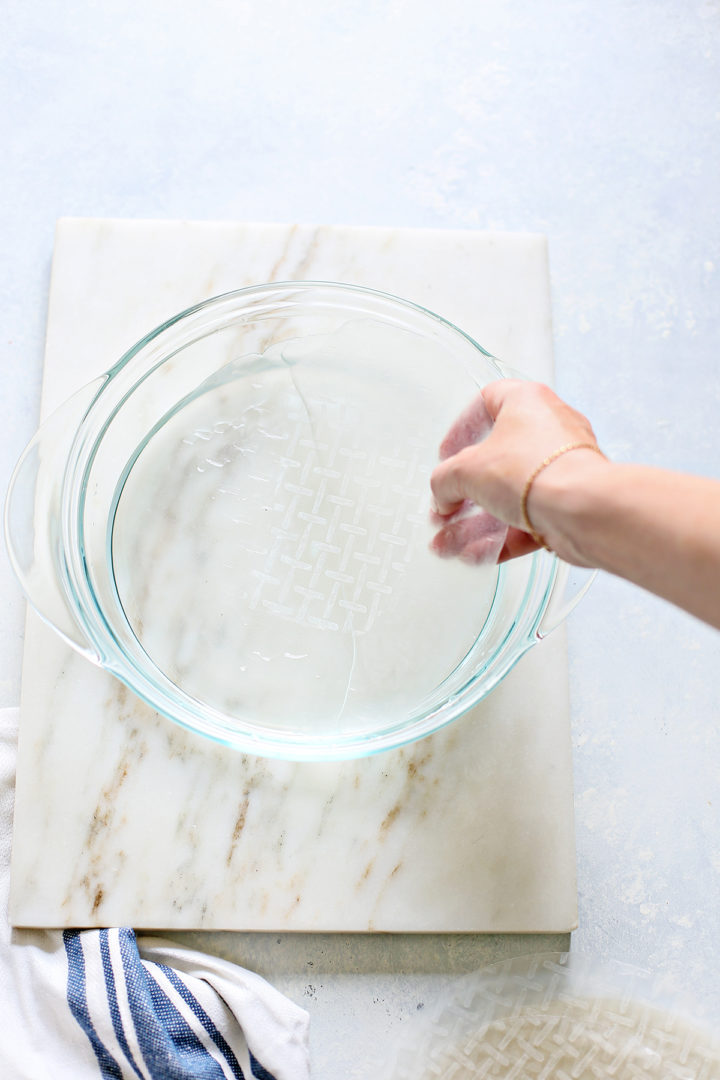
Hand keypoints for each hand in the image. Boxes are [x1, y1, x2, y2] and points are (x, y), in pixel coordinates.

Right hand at [430, 380, 602, 562]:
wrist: (583, 509)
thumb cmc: (534, 472)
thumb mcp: (465, 471)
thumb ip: (444, 481)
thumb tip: (442, 494)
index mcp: (527, 402)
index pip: (486, 402)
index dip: (461, 429)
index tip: (447, 454)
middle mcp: (550, 430)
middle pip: (497, 460)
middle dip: (464, 492)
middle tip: (446, 509)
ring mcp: (562, 467)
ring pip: (512, 495)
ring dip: (477, 522)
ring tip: (451, 544)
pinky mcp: (570, 502)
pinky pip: (530, 518)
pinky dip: (504, 537)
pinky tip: (479, 555)